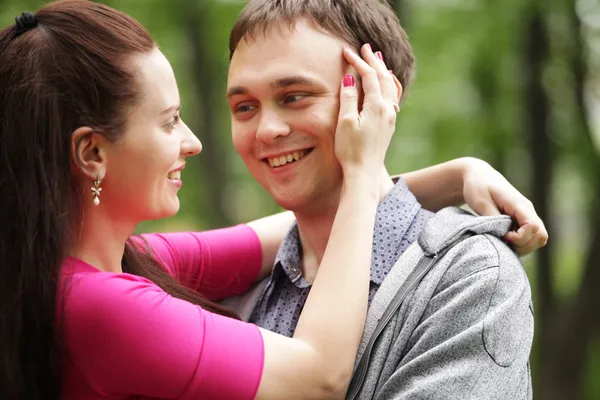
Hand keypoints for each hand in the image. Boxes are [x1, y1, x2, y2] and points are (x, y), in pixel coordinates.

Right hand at [334, 45, 397, 183]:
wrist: (364, 173)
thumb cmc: (351, 150)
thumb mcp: (345, 122)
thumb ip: (349, 98)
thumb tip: (351, 77)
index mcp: (377, 106)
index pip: (368, 76)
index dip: (357, 62)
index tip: (346, 51)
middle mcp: (388, 109)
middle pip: (383, 77)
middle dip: (373, 61)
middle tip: (365, 47)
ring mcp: (391, 117)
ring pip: (391, 86)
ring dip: (384, 71)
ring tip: (378, 59)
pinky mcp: (389, 125)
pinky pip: (394, 97)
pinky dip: (390, 85)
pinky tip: (388, 84)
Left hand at [462, 158, 547, 255]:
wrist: (479, 176)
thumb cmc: (478, 187)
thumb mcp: (481, 202)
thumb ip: (493, 218)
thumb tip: (502, 234)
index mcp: (518, 204)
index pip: (533, 226)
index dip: (520, 238)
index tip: (503, 236)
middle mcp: (527, 210)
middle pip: (541, 236)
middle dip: (523, 246)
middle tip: (503, 243)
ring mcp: (527, 215)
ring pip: (538, 238)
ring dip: (523, 246)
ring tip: (503, 242)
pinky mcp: (522, 219)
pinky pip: (531, 236)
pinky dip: (521, 243)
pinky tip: (505, 240)